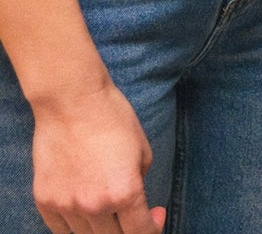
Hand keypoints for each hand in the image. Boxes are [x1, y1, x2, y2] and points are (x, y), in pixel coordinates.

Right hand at [31, 74, 164, 233]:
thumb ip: (139, 181)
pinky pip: (61, 229)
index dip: (151, 228)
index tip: (154, 218)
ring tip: (107, 209)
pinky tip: (84, 209)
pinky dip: (75, 225)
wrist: (73, 102)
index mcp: (124, 192)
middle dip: (127, 228)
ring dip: (100, 228)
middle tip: (131, 214)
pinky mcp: (46, 201)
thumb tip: (135, 199)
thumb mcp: (142, 149)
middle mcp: (94, 205)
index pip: (139, 231)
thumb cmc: (112, 118)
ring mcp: (66, 206)